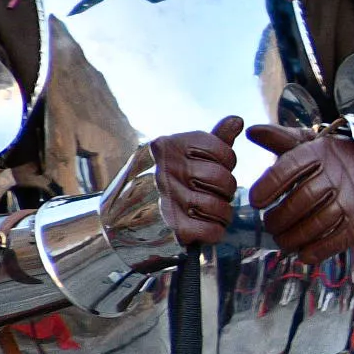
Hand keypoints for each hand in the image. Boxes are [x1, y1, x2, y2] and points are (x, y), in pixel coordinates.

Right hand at [145, 116, 243, 248]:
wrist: (115, 224)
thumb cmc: (157, 185)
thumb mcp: (179, 157)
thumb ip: (211, 141)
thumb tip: (238, 120)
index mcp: (167, 147)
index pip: (224, 153)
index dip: (226, 164)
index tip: (211, 169)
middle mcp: (166, 171)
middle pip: (225, 181)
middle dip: (224, 192)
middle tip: (208, 194)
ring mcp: (169, 201)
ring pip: (222, 208)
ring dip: (219, 215)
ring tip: (203, 212)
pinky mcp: (175, 230)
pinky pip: (215, 231)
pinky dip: (211, 232)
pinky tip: (197, 228)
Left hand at [244, 123, 353, 264]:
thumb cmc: (331, 160)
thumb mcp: (309, 143)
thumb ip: (279, 139)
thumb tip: (251, 131)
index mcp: (320, 153)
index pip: (290, 167)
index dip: (269, 186)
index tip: (255, 202)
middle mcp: (339, 175)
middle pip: (302, 199)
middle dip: (279, 217)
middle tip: (269, 225)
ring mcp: (353, 200)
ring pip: (318, 222)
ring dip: (293, 237)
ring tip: (282, 240)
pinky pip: (336, 240)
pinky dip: (317, 250)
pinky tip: (303, 253)